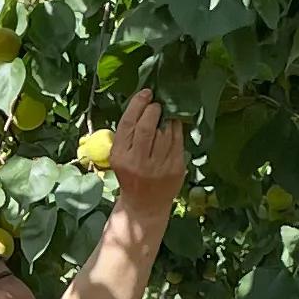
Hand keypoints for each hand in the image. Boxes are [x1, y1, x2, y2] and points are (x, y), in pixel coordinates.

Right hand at [107, 87, 184, 216]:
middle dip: (154, 110)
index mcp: (121, 156)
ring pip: (166, 132)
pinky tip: (173, 127)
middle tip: (156, 104)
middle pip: (147, 126)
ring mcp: (159, 167)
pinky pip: (178, 141)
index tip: (146, 93)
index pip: (128, 123)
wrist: (144, 205)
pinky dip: (177, 130)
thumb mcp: (119, 156)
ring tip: (165, 116)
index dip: (138, 104)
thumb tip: (143, 104)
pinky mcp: (175, 169)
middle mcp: (138, 162)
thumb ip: (128, 135)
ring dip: (167, 119)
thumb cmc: (130, 175)